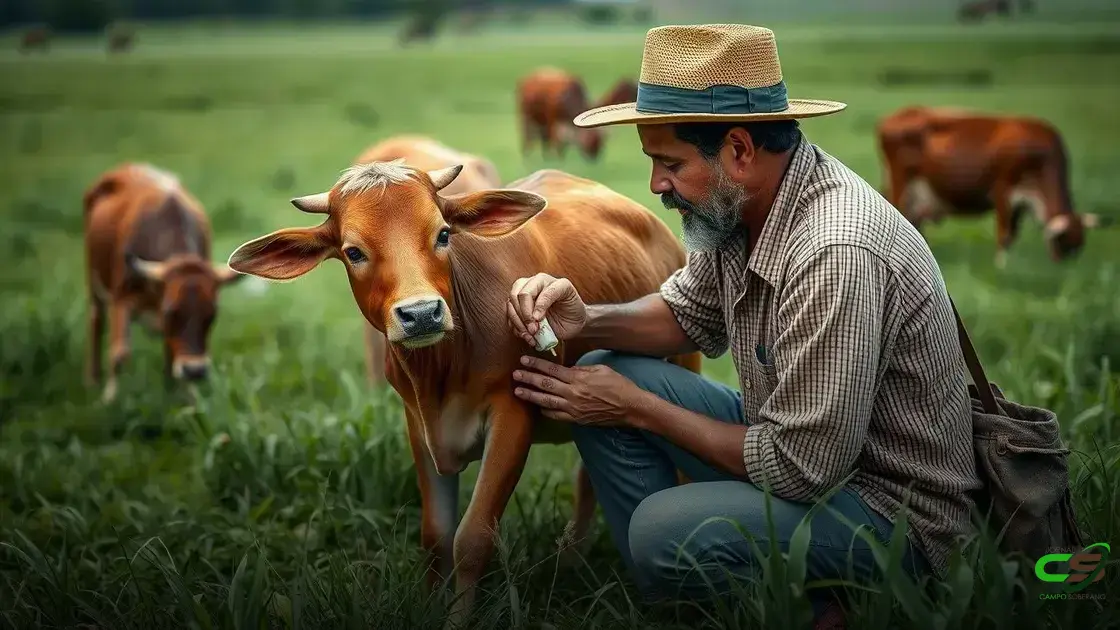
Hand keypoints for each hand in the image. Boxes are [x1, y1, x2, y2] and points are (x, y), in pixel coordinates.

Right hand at [507, 273, 586, 347]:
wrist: (574, 320)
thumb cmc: (573, 306)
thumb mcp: (568, 295)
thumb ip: (550, 297)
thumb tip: (534, 315)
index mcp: (541, 280)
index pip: (526, 292)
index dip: (529, 308)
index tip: (538, 321)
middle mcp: (529, 287)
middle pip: (514, 297)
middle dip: (522, 316)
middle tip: (533, 330)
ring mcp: (523, 299)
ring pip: (509, 308)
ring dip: (518, 324)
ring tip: (530, 335)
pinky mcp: (519, 311)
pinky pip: (510, 319)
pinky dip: (517, 330)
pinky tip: (528, 336)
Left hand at [511, 355, 639, 426]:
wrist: (631, 407)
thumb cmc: (619, 385)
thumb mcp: (601, 369)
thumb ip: (581, 369)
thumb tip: (567, 369)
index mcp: (579, 379)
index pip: (552, 370)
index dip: (536, 365)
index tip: (524, 360)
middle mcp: (573, 394)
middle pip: (545, 385)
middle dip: (528, 379)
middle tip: (515, 375)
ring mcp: (574, 408)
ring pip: (547, 402)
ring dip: (531, 396)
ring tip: (518, 391)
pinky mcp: (577, 419)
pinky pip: (556, 416)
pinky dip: (545, 411)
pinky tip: (538, 406)